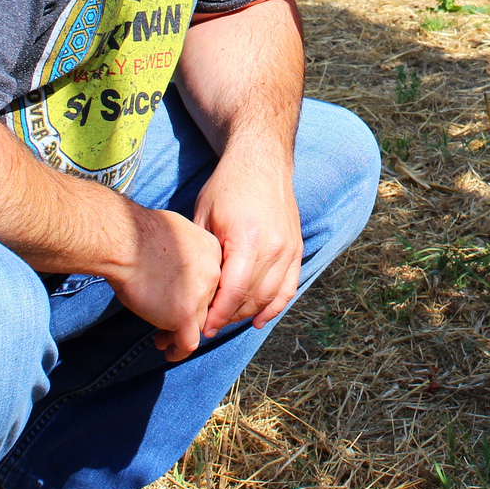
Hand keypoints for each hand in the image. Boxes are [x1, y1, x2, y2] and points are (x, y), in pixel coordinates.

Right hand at [103, 205, 222, 361]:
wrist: (125, 242)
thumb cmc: (138, 234)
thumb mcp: (174, 234)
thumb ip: (183, 254)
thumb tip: (174, 268)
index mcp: (212, 251)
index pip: (211, 282)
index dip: (195, 295)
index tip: (179, 302)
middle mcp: (214, 273)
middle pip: (206, 304)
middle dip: (188, 315)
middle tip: (169, 323)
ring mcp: (201, 295)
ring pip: (198, 324)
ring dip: (181, 334)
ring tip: (164, 340)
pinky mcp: (185, 314)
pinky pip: (188, 342)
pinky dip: (179, 350)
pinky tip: (169, 352)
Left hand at [193, 152, 303, 336]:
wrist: (261, 160)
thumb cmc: (227, 186)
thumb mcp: (203, 215)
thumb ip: (203, 254)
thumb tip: (192, 290)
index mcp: (247, 239)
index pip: (232, 292)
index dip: (216, 315)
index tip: (201, 328)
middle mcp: (274, 247)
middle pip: (251, 298)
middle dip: (229, 317)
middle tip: (208, 326)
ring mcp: (289, 248)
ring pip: (270, 296)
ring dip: (248, 314)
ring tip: (228, 321)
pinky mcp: (297, 248)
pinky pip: (289, 287)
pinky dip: (275, 306)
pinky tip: (260, 319)